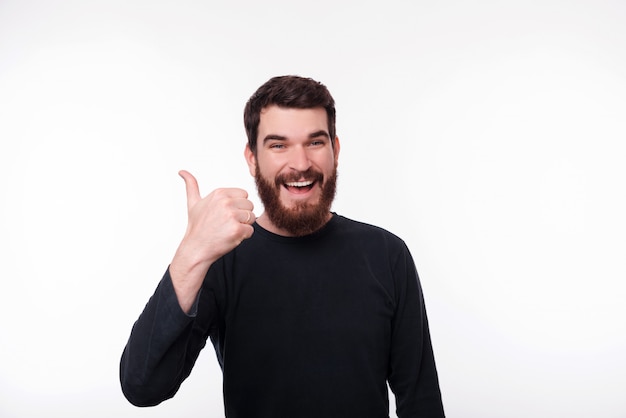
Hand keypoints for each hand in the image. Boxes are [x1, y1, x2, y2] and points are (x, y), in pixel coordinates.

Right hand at [170, 170, 254, 311]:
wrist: (195, 249)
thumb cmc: (197, 227)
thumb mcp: (193, 203)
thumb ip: (191, 185)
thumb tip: (182, 171)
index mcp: (219, 193)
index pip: (244, 195)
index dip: (237, 206)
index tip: (224, 214)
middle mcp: (225, 202)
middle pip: (249, 206)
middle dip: (241, 216)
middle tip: (226, 224)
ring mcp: (231, 216)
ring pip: (252, 218)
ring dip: (243, 226)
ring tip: (228, 230)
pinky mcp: (237, 229)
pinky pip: (251, 230)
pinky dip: (243, 236)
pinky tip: (230, 237)